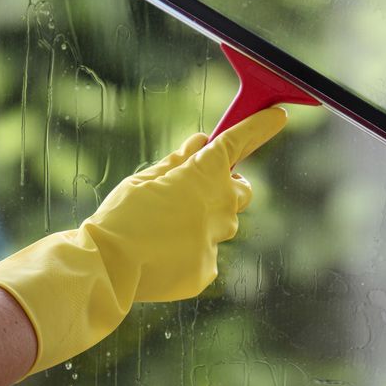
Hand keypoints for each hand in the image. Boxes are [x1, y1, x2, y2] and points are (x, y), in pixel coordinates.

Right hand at [0, 107, 286, 374]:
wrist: (108, 266)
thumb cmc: (123, 214)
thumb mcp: (146, 178)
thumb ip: (179, 161)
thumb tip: (201, 142)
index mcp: (204, 173)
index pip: (239, 141)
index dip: (260, 126)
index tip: (277, 116)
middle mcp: (221, 204)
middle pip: (242, 191)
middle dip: (228, 188)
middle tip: (196, 191)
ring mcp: (216, 239)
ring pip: (221, 225)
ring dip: (203, 222)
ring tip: (162, 230)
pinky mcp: (208, 268)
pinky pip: (205, 254)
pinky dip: (188, 252)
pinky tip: (161, 255)